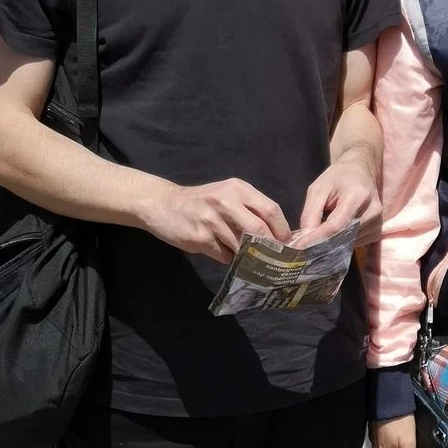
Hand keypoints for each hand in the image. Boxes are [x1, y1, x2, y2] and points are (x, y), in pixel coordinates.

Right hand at [143, 178, 289, 263]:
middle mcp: (225, 201)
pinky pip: (223, 255)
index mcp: (238, 189)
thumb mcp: (227, 195)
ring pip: (241, 246)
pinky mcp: (199, 237)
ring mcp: (211, 220)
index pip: (270, 209)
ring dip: (246, 255)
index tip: (286, 244)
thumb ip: (249, 209)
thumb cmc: (202, 201)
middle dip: (269, 247)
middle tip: (273, 258)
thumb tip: (276, 236)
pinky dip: (227, 257)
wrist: (162, 204)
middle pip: (259, 229)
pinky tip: (220, 250)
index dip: (281, 230)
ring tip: (244, 255)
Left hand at [295, 150, 380, 244]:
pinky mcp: (378, 230)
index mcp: (358, 196)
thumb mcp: (318, 189)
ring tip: (325, 230)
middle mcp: (372, 211)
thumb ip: (310, 213)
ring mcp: (378, 221)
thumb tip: (306, 238)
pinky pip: (357, 243)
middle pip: (344, 237)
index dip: (316, 238)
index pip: (336, 226)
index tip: (299, 247)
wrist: (361, 171)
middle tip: (306, 244)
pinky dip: (344, 241)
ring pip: (349, 243)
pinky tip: (339, 230)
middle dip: (323, 243)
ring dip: (334, 242)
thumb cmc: (338, 177)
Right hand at [371, 416, 418, 447]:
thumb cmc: (400, 421)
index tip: (414, 440)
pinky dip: (394, 429)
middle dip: (405, 443)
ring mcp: (377, 438)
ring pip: (394, 442)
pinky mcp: (376, 428)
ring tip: (404, 426)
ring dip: (400, 436)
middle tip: (409, 431)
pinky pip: (388, 433)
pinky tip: (398, 423)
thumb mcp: (409, 444)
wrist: (390, 400)